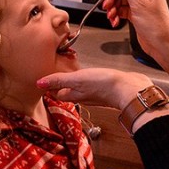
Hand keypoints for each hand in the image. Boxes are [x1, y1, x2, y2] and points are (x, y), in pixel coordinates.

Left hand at [36, 68, 152, 110]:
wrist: (129, 89)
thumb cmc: (104, 84)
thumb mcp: (77, 79)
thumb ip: (59, 80)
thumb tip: (38, 83)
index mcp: (74, 95)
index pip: (57, 92)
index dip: (49, 86)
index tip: (43, 79)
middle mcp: (83, 96)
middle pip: (67, 91)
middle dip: (60, 84)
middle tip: (53, 73)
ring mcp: (95, 93)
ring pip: (79, 89)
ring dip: (73, 82)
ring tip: (68, 71)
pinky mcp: (106, 88)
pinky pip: (91, 84)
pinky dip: (86, 80)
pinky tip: (88, 74)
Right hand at [103, 0, 168, 60]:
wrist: (162, 44)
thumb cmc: (157, 25)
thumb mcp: (138, 3)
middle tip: (107, 4)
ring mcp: (140, 4)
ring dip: (113, 7)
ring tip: (111, 15)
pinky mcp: (136, 14)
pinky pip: (122, 10)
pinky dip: (117, 14)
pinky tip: (115, 20)